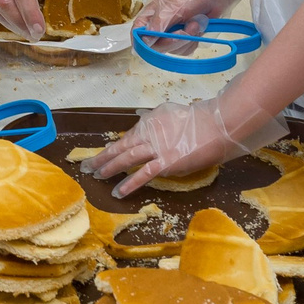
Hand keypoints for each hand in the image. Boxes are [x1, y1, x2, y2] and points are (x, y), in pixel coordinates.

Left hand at [90, 90, 280, 197]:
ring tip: (96, 175)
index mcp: (150, 121)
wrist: (216, 125)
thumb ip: (158, 119)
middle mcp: (149, 133)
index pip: (129, 136)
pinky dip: (129, 183)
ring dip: (109, 167)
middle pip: (121, 146)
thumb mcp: (173, 112)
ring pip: (126, 158)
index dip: (115, 146)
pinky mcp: (165, 163)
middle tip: (88, 165)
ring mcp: (156, 149)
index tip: (105, 152)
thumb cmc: (200, 120)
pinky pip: (143, 175)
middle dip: (103, 156)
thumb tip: (145, 119)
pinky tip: (117, 191)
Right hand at [133, 0, 254, 39]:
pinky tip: (199, 27)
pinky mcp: (186, 38)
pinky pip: (185, 50)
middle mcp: (159, 25)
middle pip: (156, 46)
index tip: (154, 44)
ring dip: (187, 39)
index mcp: (151, 14)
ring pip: (172, 50)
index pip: (137, 33)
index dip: (142, 42)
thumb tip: (144, 41)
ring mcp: (173, 33)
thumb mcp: (173, 6)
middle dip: (173, 40)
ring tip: (194, 23)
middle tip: (183, 30)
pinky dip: (194, 41)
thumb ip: (158, 24)